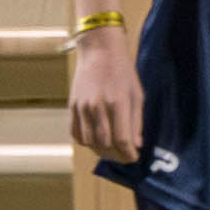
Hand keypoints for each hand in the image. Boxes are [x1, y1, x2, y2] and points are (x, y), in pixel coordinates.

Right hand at [68, 40, 140, 170]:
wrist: (99, 52)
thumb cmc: (122, 72)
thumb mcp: (136, 95)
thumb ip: (136, 121)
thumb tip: (136, 145)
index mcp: (117, 103)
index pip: (122, 140)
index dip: (129, 154)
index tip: (134, 157)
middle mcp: (97, 107)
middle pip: (105, 144)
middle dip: (116, 156)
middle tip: (124, 156)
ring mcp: (82, 108)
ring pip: (89, 142)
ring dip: (101, 151)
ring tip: (111, 151)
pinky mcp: (72, 106)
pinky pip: (75, 133)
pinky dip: (85, 142)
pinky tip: (95, 142)